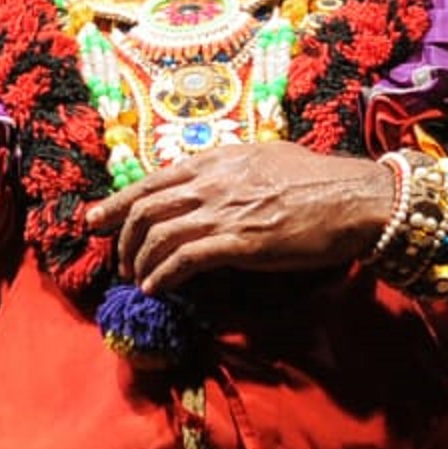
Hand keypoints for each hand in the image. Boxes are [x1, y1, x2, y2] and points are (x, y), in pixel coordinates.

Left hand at [90, 141, 393, 295]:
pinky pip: (184, 261)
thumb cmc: (317, 179)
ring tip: (138, 279)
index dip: (116, 203)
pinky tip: (157, 289)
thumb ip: (230, 169)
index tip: (93, 220)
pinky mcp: (238, 243)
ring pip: (158, 237)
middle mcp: (210, 183)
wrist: (354, 198)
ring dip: (141, 263)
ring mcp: (223, 212)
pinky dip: (163, 277)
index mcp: (213, 161)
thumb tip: (210, 180)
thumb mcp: (264, 158)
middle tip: (118, 260)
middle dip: (122, 239)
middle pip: (144, 210)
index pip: (149, 182)